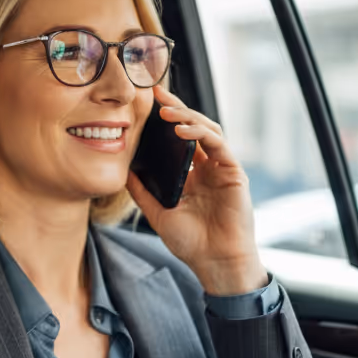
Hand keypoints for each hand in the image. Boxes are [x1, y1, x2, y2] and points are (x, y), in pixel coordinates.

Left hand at [127, 84, 267, 296]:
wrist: (215, 262)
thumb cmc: (191, 243)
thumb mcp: (158, 213)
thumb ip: (142, 192)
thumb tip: (123, 172)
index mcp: (192, 174)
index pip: (179, 139)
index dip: (166, 120)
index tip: (147, 104)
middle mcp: (208, 167)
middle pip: (193, 128)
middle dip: (176, 108)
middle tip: (157, 94)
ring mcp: (222, 168)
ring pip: (208, 130)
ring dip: (188, 118)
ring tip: (167, 113)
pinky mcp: (234, 172)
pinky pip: (218, 145)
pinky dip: (201, 134)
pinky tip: (182, 131)